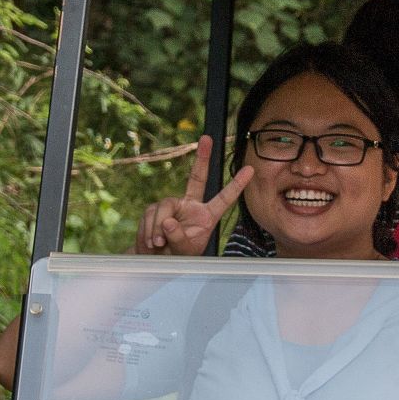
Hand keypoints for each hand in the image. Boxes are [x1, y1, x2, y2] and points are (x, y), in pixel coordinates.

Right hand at [133, 137, 255, 255]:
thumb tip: (168, 220)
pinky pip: (150, 215)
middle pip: (197, 178)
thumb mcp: (183, 251)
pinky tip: (150, 243)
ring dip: (158, 227)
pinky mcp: (155, 209)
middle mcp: (191, 206)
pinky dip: (148, 230)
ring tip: (158, 245)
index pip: (224, 199)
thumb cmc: (177, 256)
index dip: (236, 185)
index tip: (250, 169)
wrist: (156, 261)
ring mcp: (173, 206)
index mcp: (206, 216)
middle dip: (202, 158)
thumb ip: (178, 236)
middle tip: (207, 138)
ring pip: (164, 207)